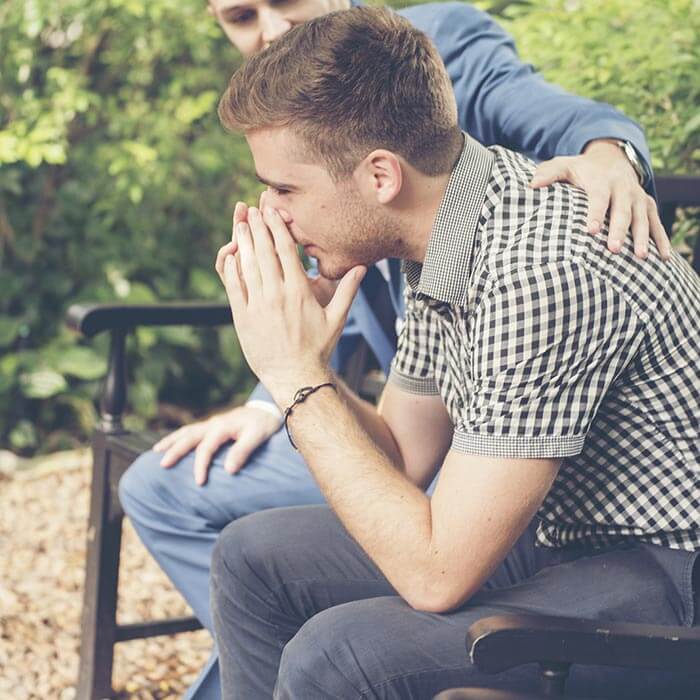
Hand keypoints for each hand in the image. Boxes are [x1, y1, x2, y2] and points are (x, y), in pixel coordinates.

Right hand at [152, 405, 280, 485]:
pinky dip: (178, 437)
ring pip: (186, 431)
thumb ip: (243, 451)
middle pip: (189, 437)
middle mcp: (213, 423)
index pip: (206, 447)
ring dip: (171, 441)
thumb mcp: (257, 436)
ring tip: (156, 452)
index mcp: (223, 427)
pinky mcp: (212, 425)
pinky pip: (191, 431)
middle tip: (163, 466)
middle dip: (175, 451)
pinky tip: (171, 445)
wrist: (267, 409)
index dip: (201, 465)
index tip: (199, 483)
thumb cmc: (263, 425)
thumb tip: (229, 470)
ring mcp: (211, 423)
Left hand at [215, 205, 365, 406]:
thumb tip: (363, 268)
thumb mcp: (337, 319)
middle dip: (257, 228)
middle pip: (265, 252)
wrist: (295, 375)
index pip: (287, 251)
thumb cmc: (318, 348)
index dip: (278, 228)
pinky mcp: (243, 317)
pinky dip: (231, 268)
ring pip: (248, 266)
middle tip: (251, 209)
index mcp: (299, 292)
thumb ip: (348, 291)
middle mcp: (277, 295)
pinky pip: (234, 287)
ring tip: (239, 224)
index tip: (272, 212)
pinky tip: (230, 254)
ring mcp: (258, 305)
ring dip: (243, 242)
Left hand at [530, 140, 670, 259]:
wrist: (610, 158)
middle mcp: (624, 189)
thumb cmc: (580, 169)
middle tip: (614, 250)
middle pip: (623, 211)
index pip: (599, 199)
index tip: (591, 231)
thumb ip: (548, 174)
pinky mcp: (648, 205)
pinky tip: (664, 258)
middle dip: (620, 231)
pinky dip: (662, 240)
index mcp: (602, 181)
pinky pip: (657, 224)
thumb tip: (531, 185)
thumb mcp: (563, 166)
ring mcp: (638, 197)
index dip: (596, 214)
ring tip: (641, 257)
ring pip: (643, 218)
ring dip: (642, 238)